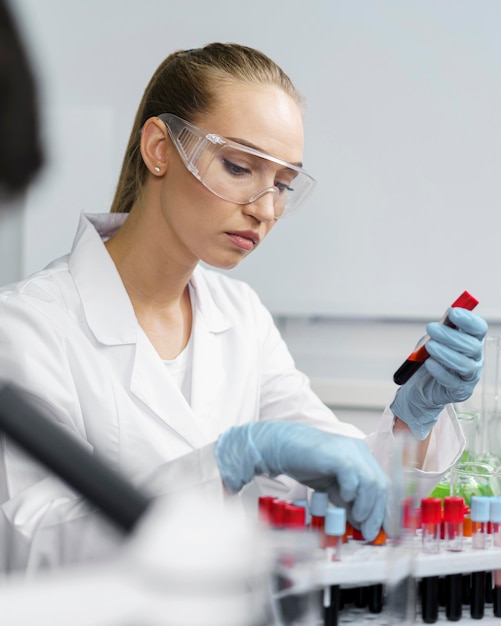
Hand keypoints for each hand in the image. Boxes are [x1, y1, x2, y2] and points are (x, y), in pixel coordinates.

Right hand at [214, 421, 388, 540]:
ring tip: (357, 521)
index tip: (379, 530)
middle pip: (380, 485)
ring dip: (366, 506)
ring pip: (371, 482)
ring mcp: (350, 451)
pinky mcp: (338, 455)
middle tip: (369, 533)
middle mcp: (360, 451)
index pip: (381, 485)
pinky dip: (351, 492)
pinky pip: (353, 476)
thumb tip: (361, 523)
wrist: (283, 446)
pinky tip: (343, 500)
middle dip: (377, 513)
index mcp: (361, 457)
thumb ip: (347, 500)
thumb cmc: (306, 464)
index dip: (382, 509)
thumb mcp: (332, 486)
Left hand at [391, 308, 486, 439]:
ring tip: (429, 346)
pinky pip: (453, 382)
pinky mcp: (461, 390)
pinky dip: (440, 372)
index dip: (469, 320)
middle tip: (431, 328)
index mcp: (471, 340)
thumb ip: (442, 327)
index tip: (453, 312)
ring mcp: (470, 375)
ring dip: (445, 353)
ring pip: (465, 365)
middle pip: (472, 346)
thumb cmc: (431, 355)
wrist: (421, 383)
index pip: (479, 328)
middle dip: (451, 336)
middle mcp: (475, 357)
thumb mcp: (433, 338)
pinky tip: (429, 363)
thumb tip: (449, 312)